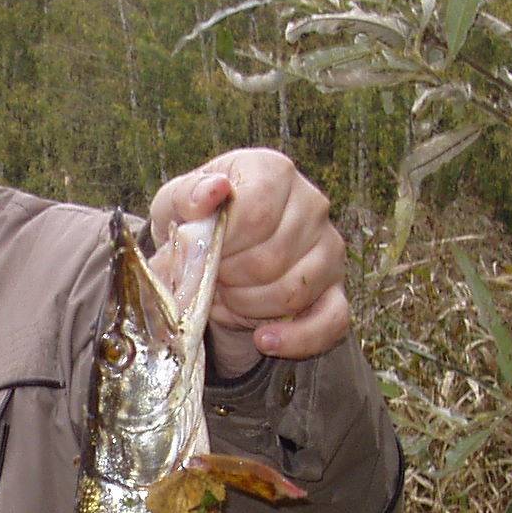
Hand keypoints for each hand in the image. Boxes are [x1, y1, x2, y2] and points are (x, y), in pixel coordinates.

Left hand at [148, 148, 350, 369]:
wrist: (216, 256)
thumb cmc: (196, 224)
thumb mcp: (174, 206)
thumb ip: (187, 197)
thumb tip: (214, 192)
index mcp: (273, 172)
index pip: (258, 212)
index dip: (224, 244)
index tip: (204, 252)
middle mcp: (312, 204)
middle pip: (272, 257)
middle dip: (231, 279)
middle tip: (213, 277)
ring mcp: (329, 249)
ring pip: (293, 292)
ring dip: (250, 306)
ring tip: (230, 295)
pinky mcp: (337, 290)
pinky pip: (332, 322)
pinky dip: (296, 339)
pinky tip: (264, 339)